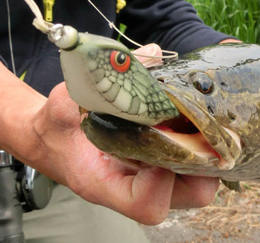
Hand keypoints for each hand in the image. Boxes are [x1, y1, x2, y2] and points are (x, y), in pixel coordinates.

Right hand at [29, 44, 218, 224]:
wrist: (52, 138)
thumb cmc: (56, 124)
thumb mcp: (68, 99)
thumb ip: (102, 78)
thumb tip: (152, 54)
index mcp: (102, 182)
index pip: (145, 205)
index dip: (162, 182)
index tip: (161, 142)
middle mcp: (131, 188)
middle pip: (185, 198)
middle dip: (203, 168)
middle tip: (203, 131)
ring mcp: (147, 180)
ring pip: (195, 187)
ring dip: (207, 157)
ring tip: (203, 123)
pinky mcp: (155, 169)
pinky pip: (190, 170)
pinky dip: (199, 148)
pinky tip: (193, 121)